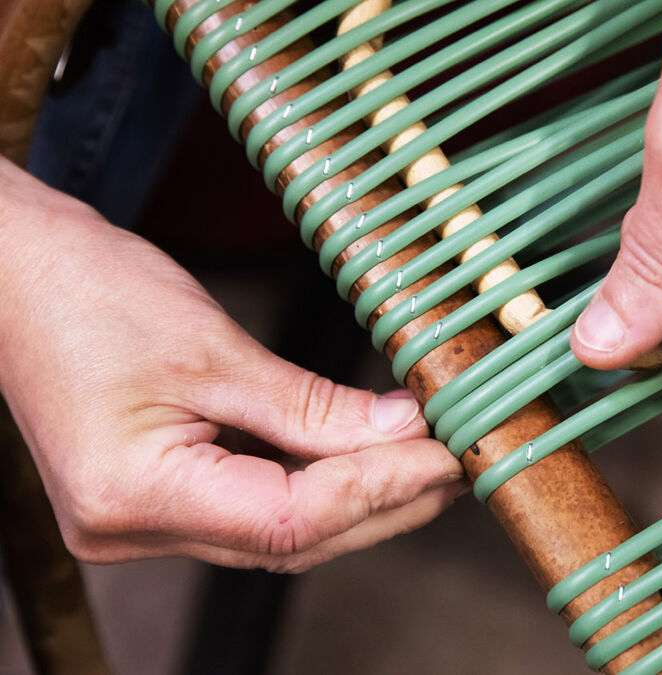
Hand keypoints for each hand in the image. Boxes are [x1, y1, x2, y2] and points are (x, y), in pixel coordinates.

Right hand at [0, 158, 463, 572]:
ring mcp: (136, 526)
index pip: (291, 518)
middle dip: (383, 505)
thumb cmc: (86, 291)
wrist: (12, 273)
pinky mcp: (151, 503)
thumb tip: (403, 429)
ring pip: (277, 535)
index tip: (446, 453)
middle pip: (290, 541)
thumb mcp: (213, 346)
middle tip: (455, 464)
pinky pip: (251, 513)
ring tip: (427, 465)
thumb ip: (312, 405)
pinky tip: (365, 465)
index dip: (380, 488)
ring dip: (357, 503)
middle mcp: (129, 531)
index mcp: (133, 494)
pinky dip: (315, 490)